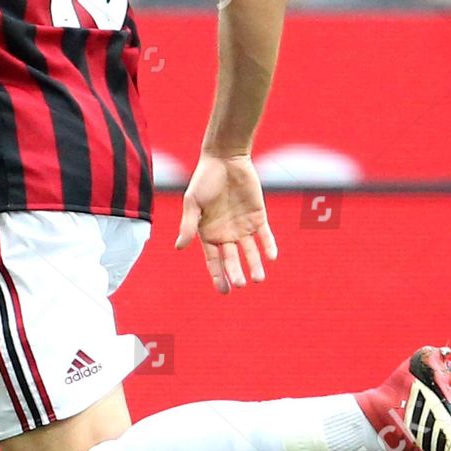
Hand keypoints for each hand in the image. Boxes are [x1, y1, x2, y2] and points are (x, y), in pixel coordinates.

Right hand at [175, 153, 276, 294]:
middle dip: (236, 273)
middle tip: (241, 284)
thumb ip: (188, 225)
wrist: (225, 159)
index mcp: (208, 233)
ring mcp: (243, 226)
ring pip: (250, 251)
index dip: (218, 276)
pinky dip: (268, 246)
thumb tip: (179, 247)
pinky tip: (271, 257)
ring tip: (258, 278)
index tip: (224, 291)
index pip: (213, 260)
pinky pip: (265, 235)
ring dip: (255, 265)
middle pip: (232, 259)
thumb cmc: (204, 179)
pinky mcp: (258, 216)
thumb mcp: (193, 202)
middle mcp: (226, 233)